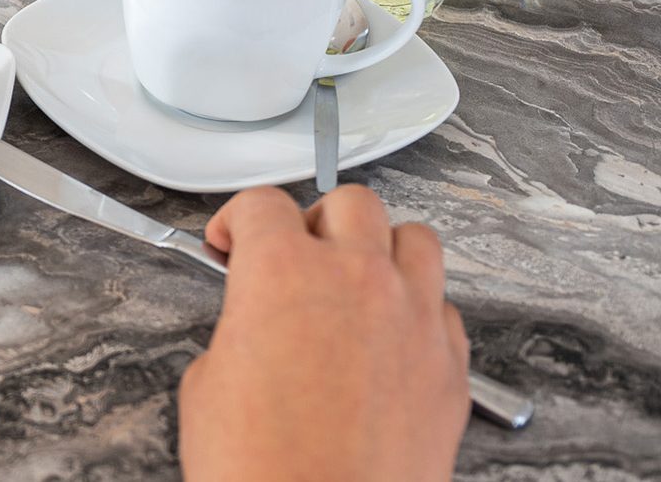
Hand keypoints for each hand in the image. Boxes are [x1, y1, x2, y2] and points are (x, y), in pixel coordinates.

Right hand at [178, 185, 470, 481]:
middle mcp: (357, 281)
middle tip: (293, 254)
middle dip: (315, 222)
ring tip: (356, 278)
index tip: (232, 241)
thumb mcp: (209, 383)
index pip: (262, 204)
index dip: (237, 219)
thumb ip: (241, 329)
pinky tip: (391, 336)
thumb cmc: (261, 466)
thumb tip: (257, 328)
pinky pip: (445, 308)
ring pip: (416, 240)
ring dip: (381, 249)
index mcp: (284, 272)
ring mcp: (414, 321)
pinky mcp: (451, 369)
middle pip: (350, 204)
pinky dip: (419, 310)